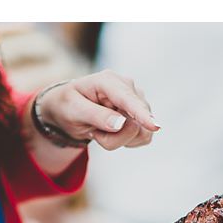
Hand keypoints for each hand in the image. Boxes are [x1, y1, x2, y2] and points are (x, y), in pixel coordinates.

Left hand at [37, 71, 158, 150]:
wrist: (68, 108)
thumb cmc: (67, 105)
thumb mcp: (73, 110)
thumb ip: (96, 116)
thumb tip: (121, 124)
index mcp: (109, 81)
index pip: (128, 99)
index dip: (141, 114)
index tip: (155, 127)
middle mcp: (128, 87)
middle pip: (134, 122)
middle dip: (112, 137)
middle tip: (92, 133)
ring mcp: (137, 100)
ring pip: (140, 132)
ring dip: (117, 140)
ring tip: (99, 130)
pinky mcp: (141, 114)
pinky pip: (142, 137)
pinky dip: (125, 141)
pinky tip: (112, 132)